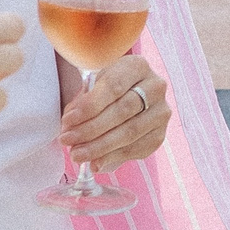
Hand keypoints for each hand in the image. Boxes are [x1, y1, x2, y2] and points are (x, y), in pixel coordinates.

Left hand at [60, 54, 169, 169]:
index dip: (89, 106)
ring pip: (130, 132)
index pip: (113, 87)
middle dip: (91, 129)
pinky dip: (113, 158)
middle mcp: (155, 87)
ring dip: (99, 147)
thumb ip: (83, 103)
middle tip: (67, 140)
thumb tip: (71, 129)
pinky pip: (136, 149)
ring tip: (77, 154)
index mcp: (137, 66)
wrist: (128, 96)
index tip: (68, 120)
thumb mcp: (94, 85)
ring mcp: (161, 112)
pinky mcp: (159, 134)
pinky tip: (95, 162)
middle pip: (123, 111)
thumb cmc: (106, 90)